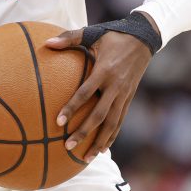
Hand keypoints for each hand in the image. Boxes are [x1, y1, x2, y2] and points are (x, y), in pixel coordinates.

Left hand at [45, 28, 151, 162]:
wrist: (144, 38)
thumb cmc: (114, 34)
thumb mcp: (93, 33)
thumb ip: (69, 38)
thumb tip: (46, 43)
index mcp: (105, 70)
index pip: (86, 93)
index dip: (72, 107)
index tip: (59, 122)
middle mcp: (116, 86)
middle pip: (99, 115)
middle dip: (84, 132)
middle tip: (67, 146)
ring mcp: (124, 94)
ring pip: (112, 123)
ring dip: (99, 141)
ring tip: (86, 158)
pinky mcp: (129, 98)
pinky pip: (120, 121)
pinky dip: (111, 136)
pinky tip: (102, 148)